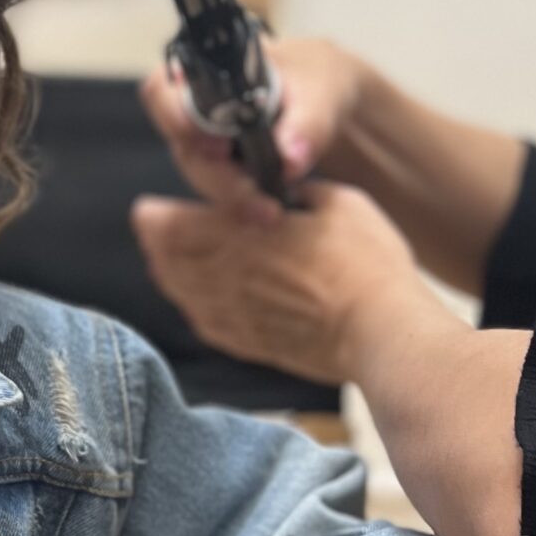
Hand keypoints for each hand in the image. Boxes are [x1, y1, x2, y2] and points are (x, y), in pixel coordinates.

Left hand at [130, 175, 421, 384]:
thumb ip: (301, 192)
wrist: (382, 333)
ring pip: (179, 294)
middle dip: (155, 243)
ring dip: (170, 275)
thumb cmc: (366, 264)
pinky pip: (205, 323)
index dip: (154, 214)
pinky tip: (204, 299)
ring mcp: (233, 315)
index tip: (152, 207)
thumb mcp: (339, 204)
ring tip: (172, 261)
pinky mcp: (249, 344)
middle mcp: (223, 276)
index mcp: (236, 234)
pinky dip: (195, 307)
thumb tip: (288, 191)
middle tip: (156, 230)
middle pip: (163, 261)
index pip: (166, 224)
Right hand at [137, 37, 365, 198]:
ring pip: (199, 174)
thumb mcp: (322, 92)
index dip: (176, 119)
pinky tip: (268, 214)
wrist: (330, 104)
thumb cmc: (318, 80)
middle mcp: (195, 106)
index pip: (163, 90)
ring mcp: (204, 141)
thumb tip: (289, 161)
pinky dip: (241, 204)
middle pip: (182, 145)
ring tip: (268, 213)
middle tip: (251, 195)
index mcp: (207, 68)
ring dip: (230, 197)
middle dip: (215, 175)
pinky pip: (219, 190)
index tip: (215, 147)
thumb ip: (308, 123)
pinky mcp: (221, 169)